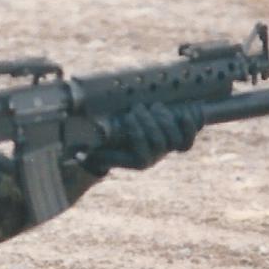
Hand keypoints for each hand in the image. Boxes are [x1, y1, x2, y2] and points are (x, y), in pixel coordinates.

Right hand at [84, 102, 202, 173]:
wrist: (125, 145)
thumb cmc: (107, 145)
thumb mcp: (98, 146)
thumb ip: (89, 150)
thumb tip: (76, 154)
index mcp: (137, 162)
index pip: (143, 156)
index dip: (139, 137)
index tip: (127, 117)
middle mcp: (154, 157)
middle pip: (160, 144)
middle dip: (150, 123)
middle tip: (138, 107)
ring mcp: (167, 148)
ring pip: (175, 139)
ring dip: (166, 120)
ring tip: (155, 106)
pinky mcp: (177, 137)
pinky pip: (190, 134)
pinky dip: (192, 121)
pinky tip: (189, 108)